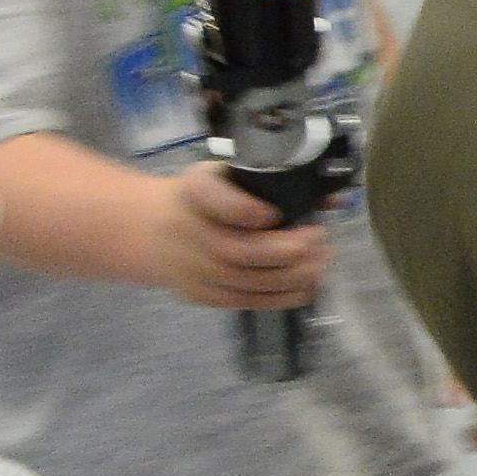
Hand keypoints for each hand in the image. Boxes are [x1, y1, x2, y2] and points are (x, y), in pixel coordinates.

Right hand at [150, 161, 332, 309]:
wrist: (148, 231)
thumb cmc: (201, 199)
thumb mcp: (224, 175)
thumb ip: (270, 182)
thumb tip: (327, 198)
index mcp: (194, 193)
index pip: (212, 199)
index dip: (244, 210)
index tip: (272, 214)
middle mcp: (189, 233)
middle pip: (240, 250)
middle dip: (289, 248)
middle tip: (320, 239)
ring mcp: (193, 269)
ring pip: (247, 280)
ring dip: (294, 274)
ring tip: (322, 261)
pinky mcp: (201, 294)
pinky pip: (243, 300)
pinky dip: (281, 296)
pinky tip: (308, 286)